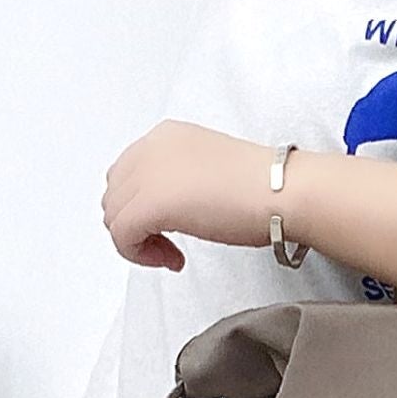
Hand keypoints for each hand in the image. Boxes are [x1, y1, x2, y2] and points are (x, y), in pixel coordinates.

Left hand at [100, 120, 276, 269]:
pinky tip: (173, 260)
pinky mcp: (149, 204)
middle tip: (169, 245)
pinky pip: (121, 236)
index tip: (171, 227)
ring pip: (114, 216)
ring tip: (172, 253)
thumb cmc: (266, 187)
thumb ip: (184, 180)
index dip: (142, 207)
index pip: (128, 174)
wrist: (282, 192)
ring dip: (139, 241)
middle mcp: (150, 148)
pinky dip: (141, 255)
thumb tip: (174, 206)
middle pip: (115, 195)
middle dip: (136, 225)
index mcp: (167, 137)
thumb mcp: (212, 171)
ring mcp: (147, 174)